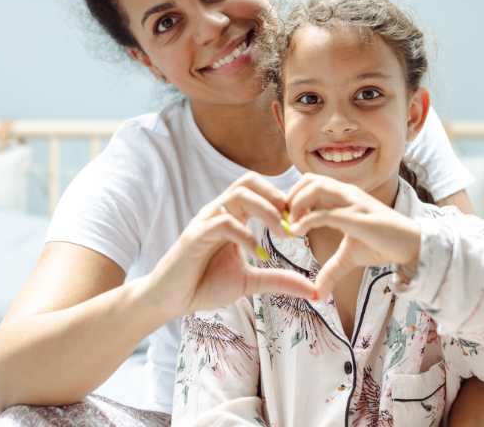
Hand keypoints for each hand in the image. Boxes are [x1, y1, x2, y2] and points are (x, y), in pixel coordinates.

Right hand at [151, 172, 316, 315]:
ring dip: (266, 210)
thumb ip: (279, 280)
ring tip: (282, 233)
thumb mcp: (250, 283)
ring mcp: (206, 221)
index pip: (259, 189)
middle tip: (294, 223)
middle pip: (249, 181)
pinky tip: (258, 254)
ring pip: (238, 195)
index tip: (301, 224)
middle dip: (276, 197)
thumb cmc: (205, 285)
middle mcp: (219, 212)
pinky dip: (245, 235)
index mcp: (232, 216)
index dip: (283, 201)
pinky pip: (223, 222)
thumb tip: (312, 289)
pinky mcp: (195, 236)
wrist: (171, 301)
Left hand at [286, 173, 420, 299]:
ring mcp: (352, 202)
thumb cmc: (382, 244)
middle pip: (309, 179)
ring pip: (315, 187)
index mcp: (343, 196)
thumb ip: (331, 270)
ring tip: (290, 226)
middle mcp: (346, 193)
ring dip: (296, 204)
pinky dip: (306, 220)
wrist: (411, 246)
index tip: (285, 219)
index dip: (293, 196)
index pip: (311, 182)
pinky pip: (326, 213)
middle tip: (283, 220)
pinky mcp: (357, 217)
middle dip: (290, 197)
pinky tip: (297, 232)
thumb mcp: (350, 257)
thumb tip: (317, 293)